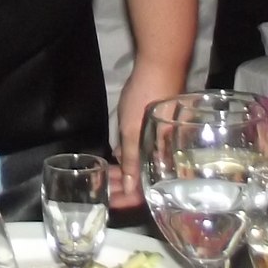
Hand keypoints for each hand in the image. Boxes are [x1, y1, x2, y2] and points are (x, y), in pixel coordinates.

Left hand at [113, 57, 186, 211]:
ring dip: (125, 172)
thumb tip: (129, 189)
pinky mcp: (158, 128)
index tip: (109, 204)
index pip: (146, 191)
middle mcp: (166, 153)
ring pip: (143, 165)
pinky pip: (144, 151)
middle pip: (145, 180)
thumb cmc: (147, 97)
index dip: (127, 200)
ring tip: (105, 176)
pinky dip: (130, 157)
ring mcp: (162, 140)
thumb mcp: (133, 130)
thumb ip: (131, 160)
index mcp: (164, 157)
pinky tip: (118, 157)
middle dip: (123, 188)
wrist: (160, 63)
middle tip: (101, 190)